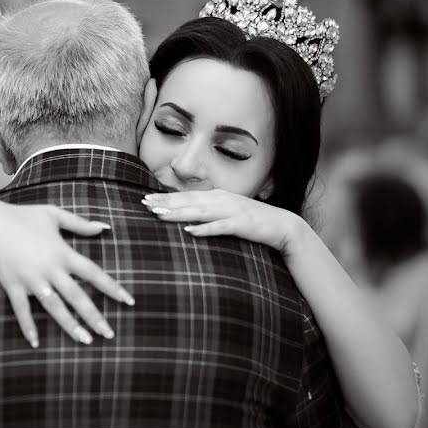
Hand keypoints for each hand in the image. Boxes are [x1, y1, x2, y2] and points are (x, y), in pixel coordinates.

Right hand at [0, 201, 133, 347]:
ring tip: (85, 341)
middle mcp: (50, 269)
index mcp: (62, 253)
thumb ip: (80, 223)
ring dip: (70, 325)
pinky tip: (36, 342)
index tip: (128, 301)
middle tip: (109, 334)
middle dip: (95, 317)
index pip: (94, 273)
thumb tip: (104, 227)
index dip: (112, 288)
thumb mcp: (53, 214)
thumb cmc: (21, 215)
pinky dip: (28, 327)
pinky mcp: (13, 286)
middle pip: (78, 297)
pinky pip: (22, 310)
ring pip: (55, 308)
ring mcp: (31, 280)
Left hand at [141, 189, 304, 253]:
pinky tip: (190, 231)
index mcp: (217, 196)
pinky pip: (219, 227)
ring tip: (160, 215)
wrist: (282, 226)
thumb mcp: (228, 213)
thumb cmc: (252, 221)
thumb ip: (209, 212)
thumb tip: (188, 218)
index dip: (165, 198)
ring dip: (179, 213)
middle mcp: (221, 200)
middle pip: (188, 201)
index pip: (186, 196)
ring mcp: (231, 210)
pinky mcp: (241, 224)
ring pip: (199, 212)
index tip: (146, 199)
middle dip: (165, 202)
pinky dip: (204, 229)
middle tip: (144, 204)